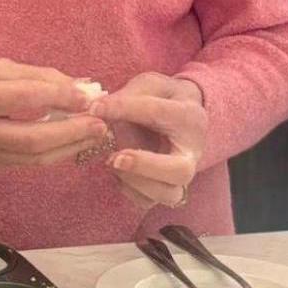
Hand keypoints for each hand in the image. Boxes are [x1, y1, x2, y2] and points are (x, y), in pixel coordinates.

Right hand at [0, 58, 111, 169]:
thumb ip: (37, 76)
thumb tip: (81, 85)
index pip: (24, 98)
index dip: (60, 97)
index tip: (89, 95)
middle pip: (33, 138)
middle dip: (72, 131)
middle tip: (101, 122)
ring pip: (35, 158)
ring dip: (71, 146)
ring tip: (95, 133)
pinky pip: (29, 163)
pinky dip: (55, 153)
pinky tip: (73, 141)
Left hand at [89, 73, 206, 209]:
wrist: (179, 115)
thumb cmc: (161, 98)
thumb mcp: (149, 85)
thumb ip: (127, 95)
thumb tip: (97, 108)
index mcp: (188, 117)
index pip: (157, 113)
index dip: (123, 108)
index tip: (95, 108)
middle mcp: (192, 151)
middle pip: (179, 171)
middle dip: (144, 166)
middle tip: (116, 157)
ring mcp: (181, 174)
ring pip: (168, 194)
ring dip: (134, 181)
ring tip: (112, 160)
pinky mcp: (166, 188)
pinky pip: (148, 201)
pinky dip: (129, 189)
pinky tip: (116, 171)